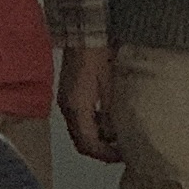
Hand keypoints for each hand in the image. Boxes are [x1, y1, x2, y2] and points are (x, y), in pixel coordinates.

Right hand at [59, 42, 120, 164]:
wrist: (84, 33)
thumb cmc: (99, 55)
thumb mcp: (111, 86)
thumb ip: (112, 113)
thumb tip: (117, 135)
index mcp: (77, 108)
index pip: (88, 143)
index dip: (105, 154)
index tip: (122, 156)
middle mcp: (67, 108)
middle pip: (80, 141)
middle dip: (100, 150)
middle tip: (120, 152)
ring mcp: (66, 101)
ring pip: (79, 131)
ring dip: (96, 138)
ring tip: (117, 138)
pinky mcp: (69, 94)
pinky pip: (79, 118)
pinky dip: (92, 125)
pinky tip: (108, 121)